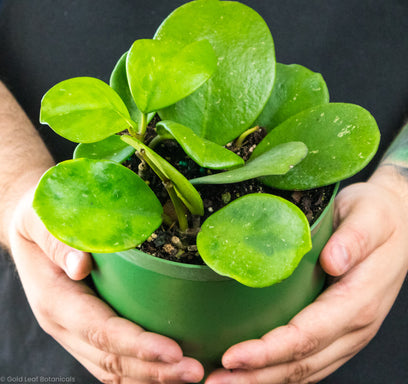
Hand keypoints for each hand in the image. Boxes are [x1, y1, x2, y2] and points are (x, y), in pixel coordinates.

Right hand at [9, 188, 203, 382]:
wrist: (32, 234)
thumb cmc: (41, 219)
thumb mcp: (40, 218)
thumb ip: (57, 241)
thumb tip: (81, 266)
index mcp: (55, 300)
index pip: (99, 330)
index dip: (136, 344)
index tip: (173, 350)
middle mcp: (64, 325)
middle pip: (111, 360)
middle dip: (154, 370)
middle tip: (196, 371)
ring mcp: (75, 333)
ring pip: (113, 369)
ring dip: (152, 378)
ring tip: (192, 375)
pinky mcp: (87, 331)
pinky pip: (113, 362)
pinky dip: (141, 373)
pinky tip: (169, 372)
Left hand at [206, 168, 407, 383]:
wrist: (400, 225)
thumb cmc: (379, 217)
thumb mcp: (371, 216)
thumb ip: (354, 239)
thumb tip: (334, 260)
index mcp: (358, 301)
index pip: (308, 336)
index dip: (269, 351)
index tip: (233, 356)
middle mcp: (355, 326)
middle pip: (302, 363)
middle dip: (256, 375)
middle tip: (214, 381)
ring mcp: (349, 332)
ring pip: (305, 370)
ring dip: (264, 379)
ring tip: (226, 382)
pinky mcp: (341, 329)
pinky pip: (311, 361)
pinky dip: (281, 372)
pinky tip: (257, 372)